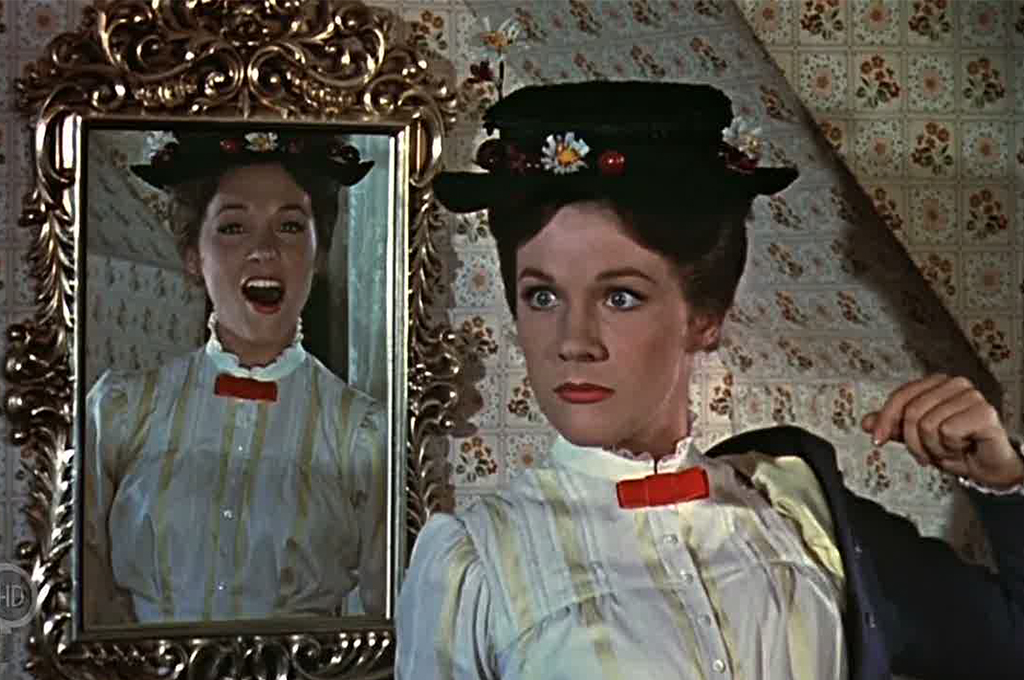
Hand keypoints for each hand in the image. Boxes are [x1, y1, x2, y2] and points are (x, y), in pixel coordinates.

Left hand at [861, 374, 1023, 489]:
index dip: (885, 420)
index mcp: (935, 384)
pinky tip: (963, 446)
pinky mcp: (984, 412)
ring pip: (928, 424)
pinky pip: (948, 431)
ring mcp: (971, 395)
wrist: (986, 467)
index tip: (877, 440)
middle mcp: (953, 384)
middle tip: (927, 453)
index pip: (900, 396)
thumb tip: (866, 421)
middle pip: (911, 412)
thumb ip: (893, 427)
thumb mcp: (917, 438)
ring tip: (949, 448)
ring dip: (934, 447)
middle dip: (914, 442)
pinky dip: (951, 447)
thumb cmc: (955, 448)